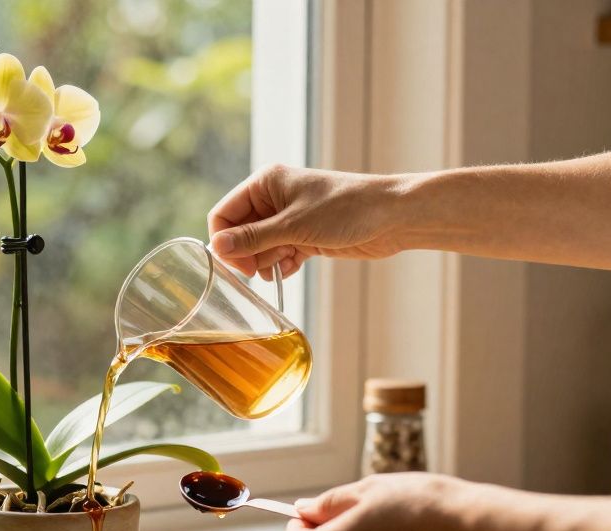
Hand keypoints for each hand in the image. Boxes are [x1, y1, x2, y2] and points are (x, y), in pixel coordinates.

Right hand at [207, 165, 409, 278]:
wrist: (393, 217)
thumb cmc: (347, 209)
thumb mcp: (294, 225)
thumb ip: (253, 238)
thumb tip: (216, 248)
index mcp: (265, 183)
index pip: (224, 214)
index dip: (226, 242)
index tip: (240, 265)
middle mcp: (273, 199)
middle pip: (239, 234)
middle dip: (249, 254)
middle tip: (264, 268)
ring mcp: (288, 218)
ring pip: (258, 248)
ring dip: (266, 261)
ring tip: (287, 262)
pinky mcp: (303, 236)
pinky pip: (277, 254)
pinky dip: (281, 265)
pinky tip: (295, 265)